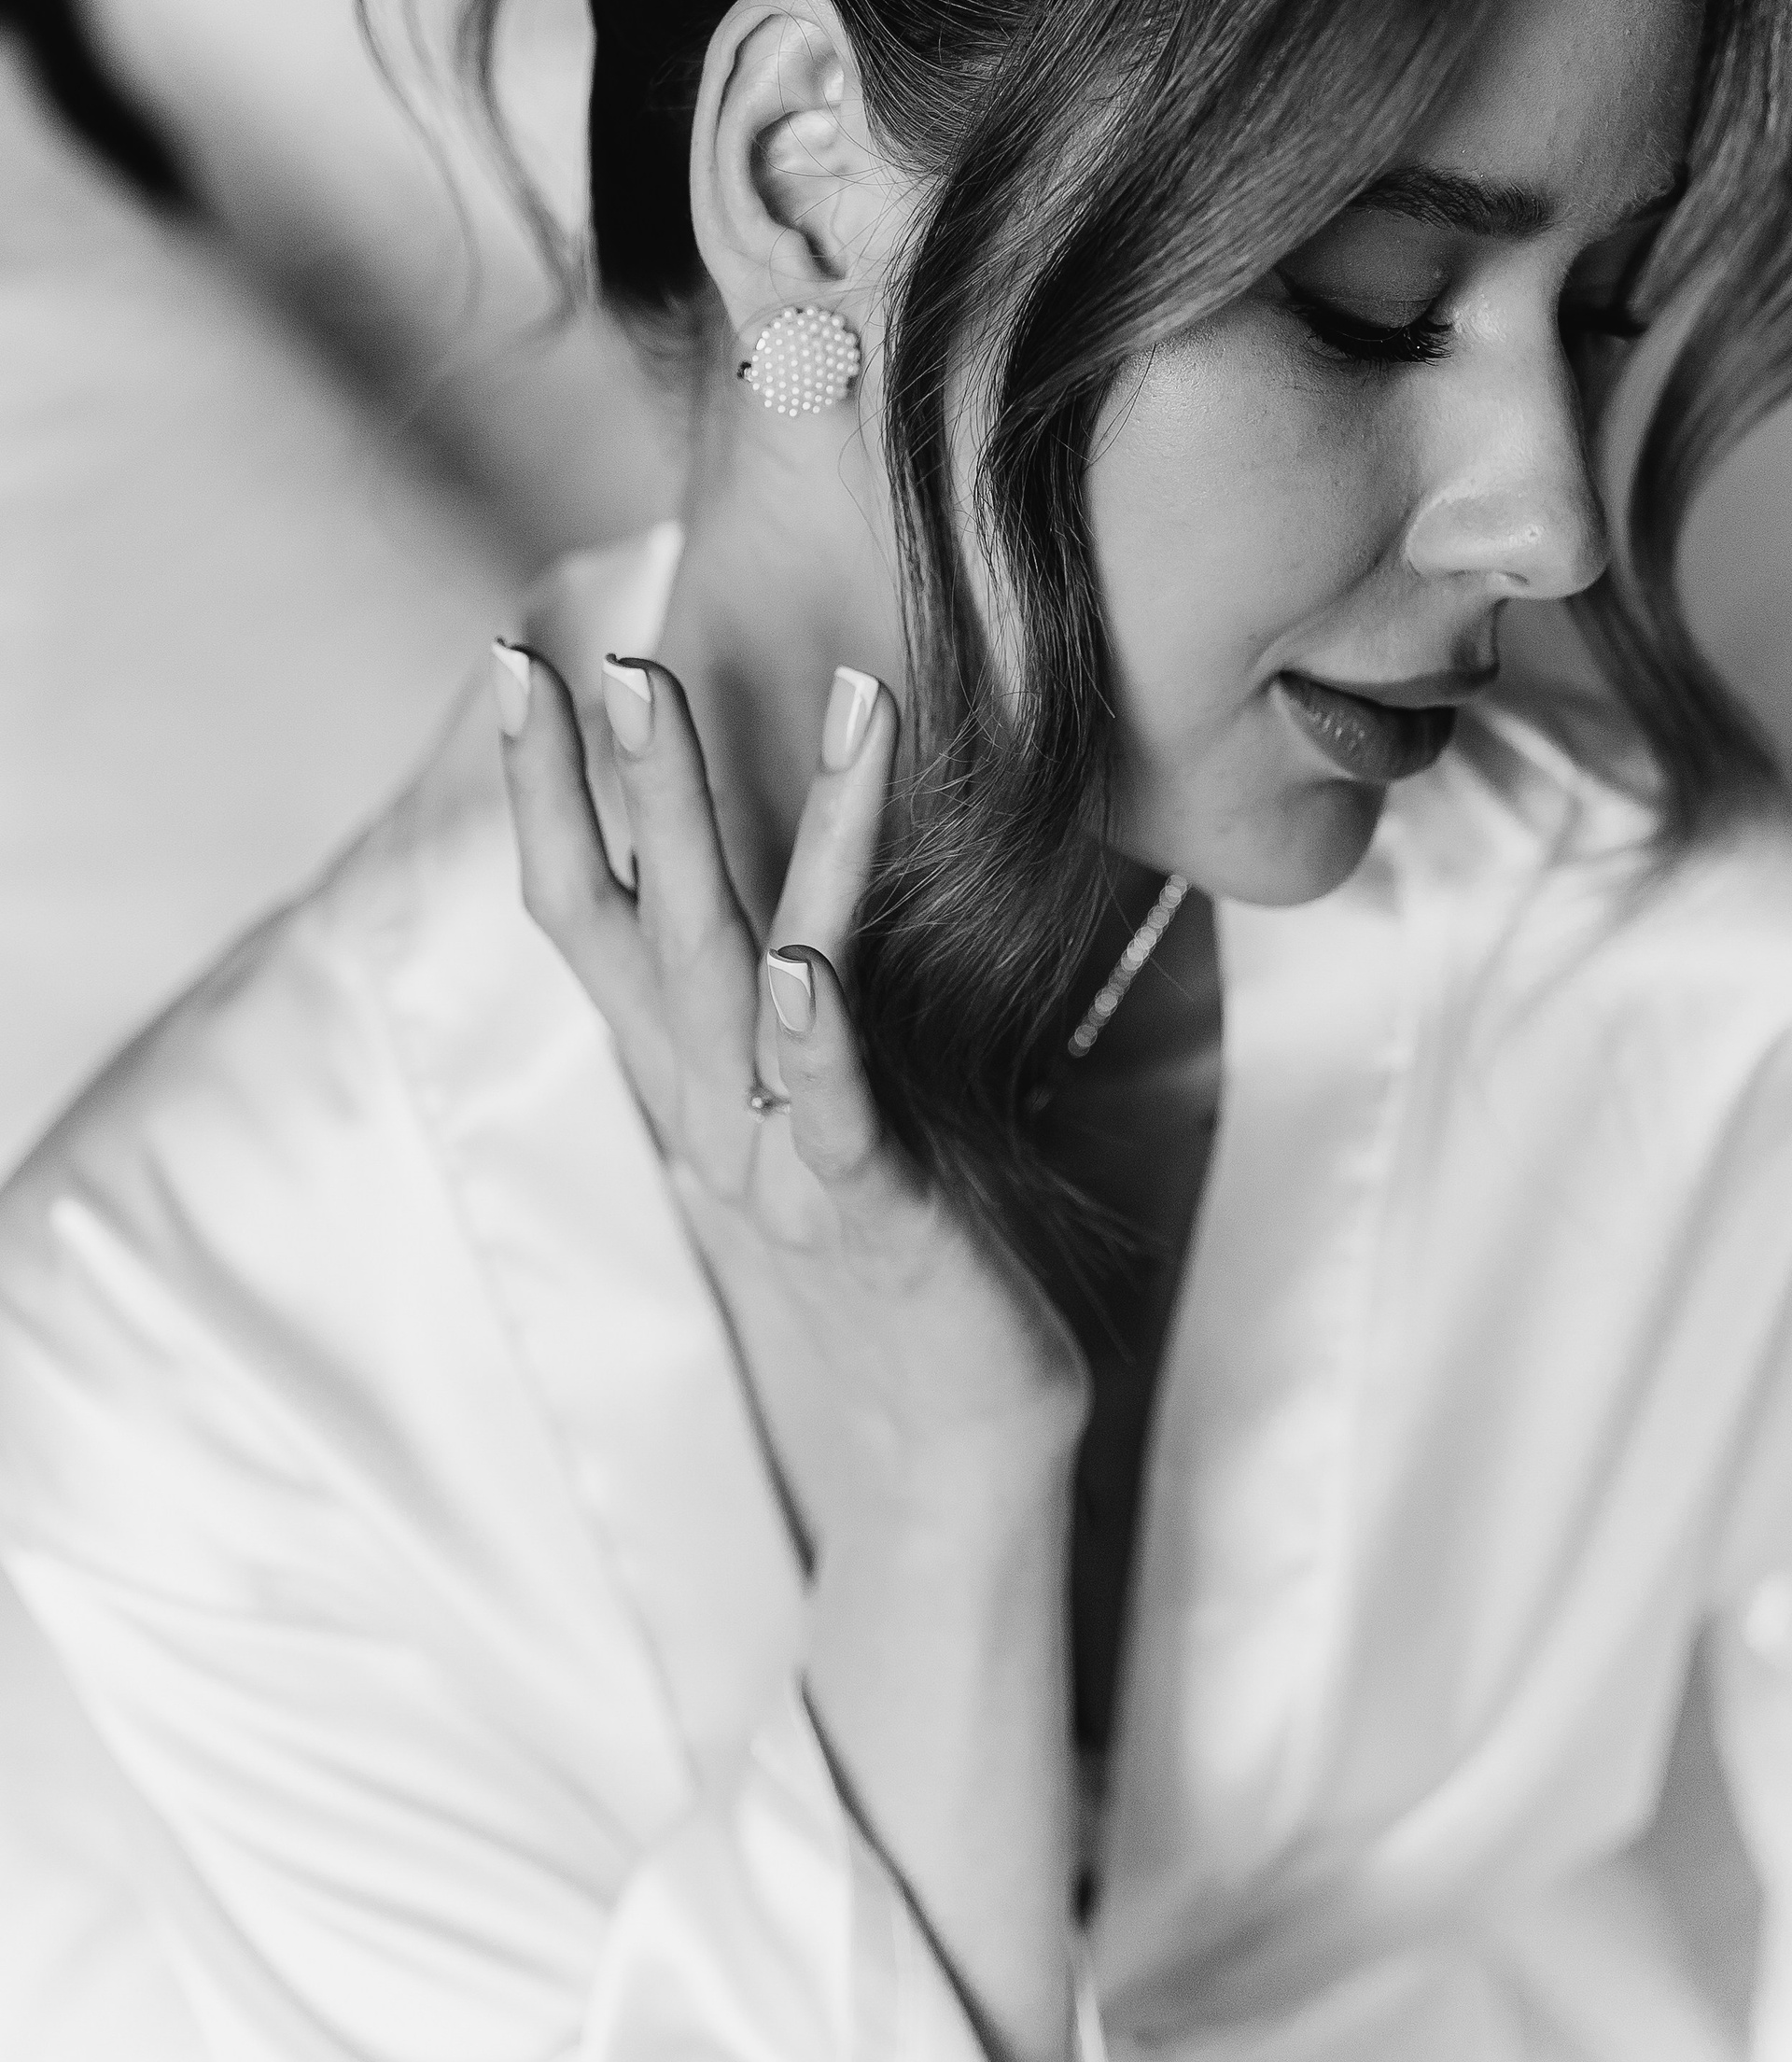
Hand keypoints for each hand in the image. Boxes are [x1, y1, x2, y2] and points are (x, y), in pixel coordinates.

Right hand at [493, 640, 1082, 2060]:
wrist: (962, 1448)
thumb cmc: (911, 1250)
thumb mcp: (828, 1103)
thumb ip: (792, 1003)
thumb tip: (790, 881)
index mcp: (704, 1075)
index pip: (601, 914)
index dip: (556, 795)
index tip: (526, 665)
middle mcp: (719, 1106)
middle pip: (637, 923)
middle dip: (612, 784)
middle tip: (591, 655)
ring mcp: (785, 1156)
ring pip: (723, 971)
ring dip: (693, 833)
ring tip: (666, 708)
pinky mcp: (874, 1211)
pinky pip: (832, 1114)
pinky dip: (811, 1038)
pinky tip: (795, 967)